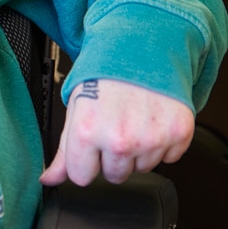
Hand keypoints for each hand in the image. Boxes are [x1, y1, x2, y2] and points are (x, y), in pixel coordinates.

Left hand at [40, 78, 193, 186]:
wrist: (141, 49)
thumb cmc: (105, 76)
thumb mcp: (75, 108)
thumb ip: (64, 150)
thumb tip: (49, 179)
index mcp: (88, 131)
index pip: (82, 177)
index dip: (85, 162)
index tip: (91, 145)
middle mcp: (120, 138)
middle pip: (114, 176)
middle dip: (113, 157)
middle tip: (115, 127)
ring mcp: (152, 138)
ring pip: (143, 168)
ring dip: (139, 150)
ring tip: (134, 120)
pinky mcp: (179, 133)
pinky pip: (169, 158)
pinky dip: (163, 143)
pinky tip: (153, 120)